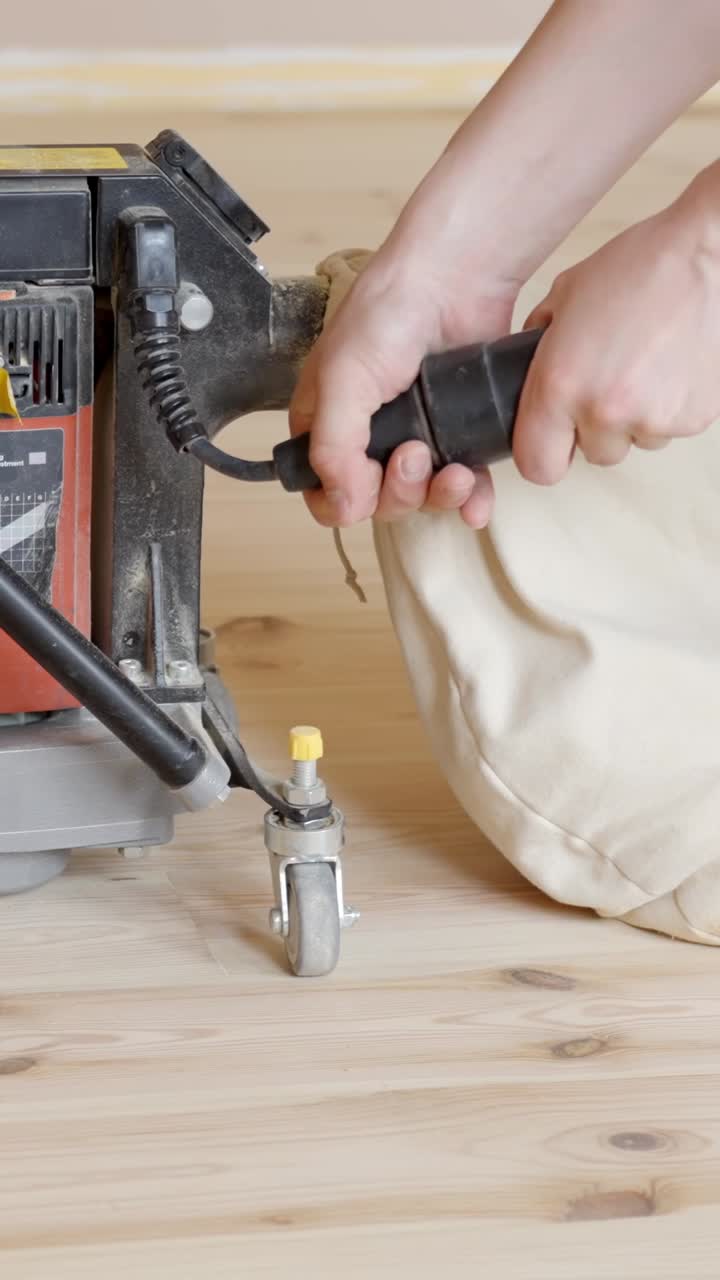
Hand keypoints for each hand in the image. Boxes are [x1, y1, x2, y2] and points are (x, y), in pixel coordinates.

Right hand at [289, 246, 517, 528]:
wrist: (455, 279)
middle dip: (400, 492)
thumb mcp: (342, 381)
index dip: (345, 501)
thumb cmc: (388, 314)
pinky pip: (464, 484)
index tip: (367, 485)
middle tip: (414, 454)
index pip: (323, 492)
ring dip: (438, 496)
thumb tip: (345, 510)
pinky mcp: (459, 430)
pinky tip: (477, 500)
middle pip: (378, 502)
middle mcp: (369, 435)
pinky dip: (471, 498)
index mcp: (326, 424)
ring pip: (423, 497)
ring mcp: (417, 434)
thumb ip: (333, 449)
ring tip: (454, 471)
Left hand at [514, 180, 719, 483]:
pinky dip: (670, 405)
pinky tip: (671, 364)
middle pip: (594, 454)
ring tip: (645, 363)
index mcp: (559, 386)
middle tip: (609, 378)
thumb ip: (536, 345)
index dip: (544, 452)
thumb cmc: (639, 266)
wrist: (707, 253)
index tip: (554, 436)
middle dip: (597, 427)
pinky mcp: (694, 418)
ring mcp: (653, 419)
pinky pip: (671, 428)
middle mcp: (604, 411)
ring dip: (636, 415)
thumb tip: (528, 377)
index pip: (538, 466)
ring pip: (636, 441)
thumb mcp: (564, 296)